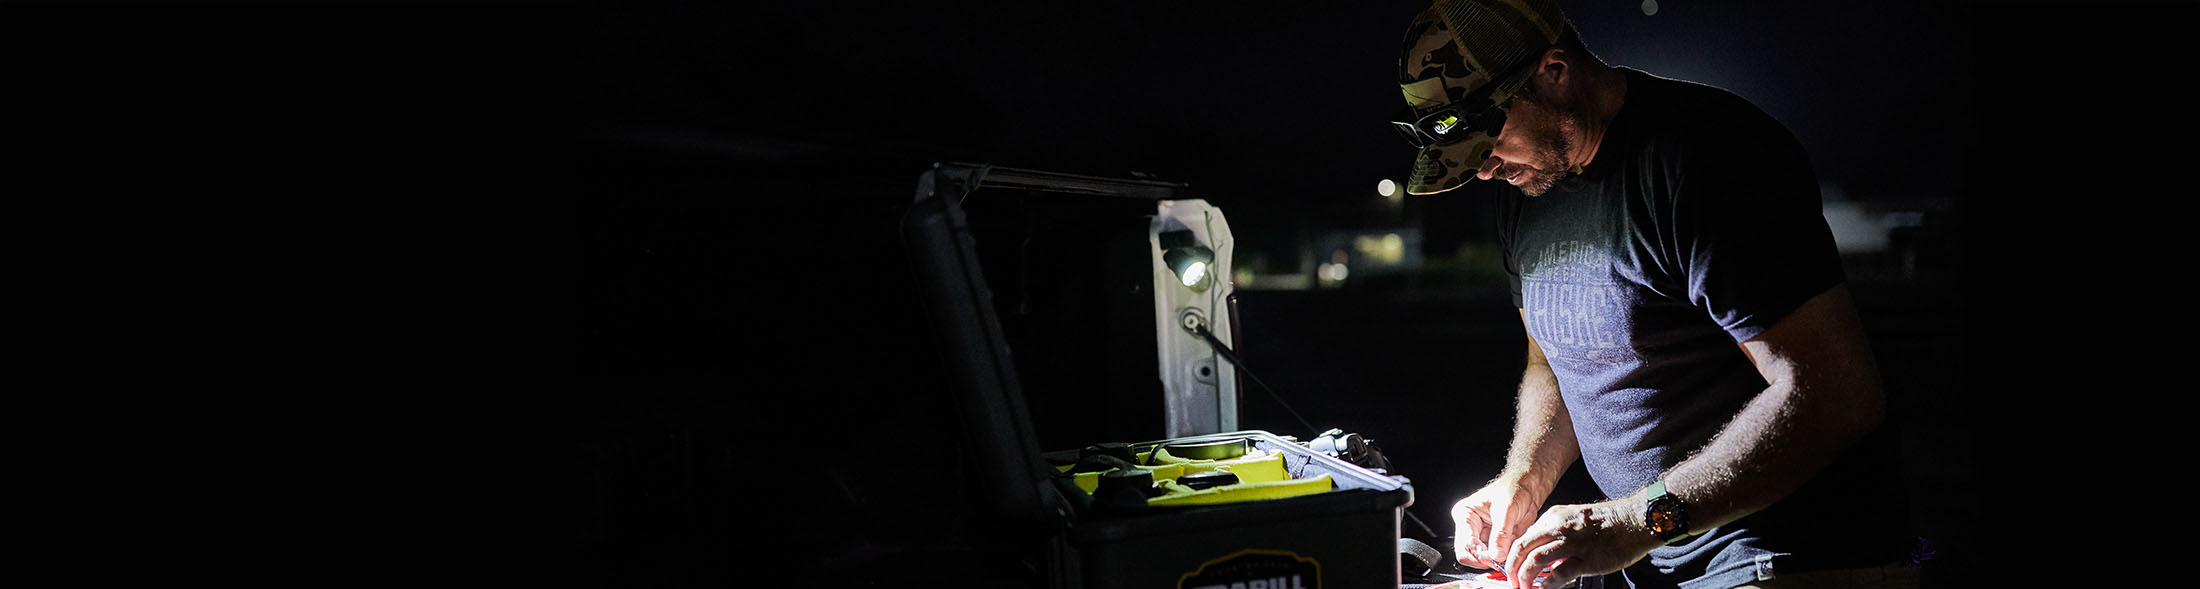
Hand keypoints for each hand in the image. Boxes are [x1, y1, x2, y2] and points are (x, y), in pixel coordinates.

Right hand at [1449, 481, 1543, 569]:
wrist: (1528, 489)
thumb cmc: (1514, 489)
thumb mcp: (1507, 509)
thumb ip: (1501, 533)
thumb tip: (1497, 556)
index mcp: (1465, 515)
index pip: (1465, 544)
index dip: (1479, 555)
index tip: (1495, 560)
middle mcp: (1470, 528)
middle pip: (1469, 555)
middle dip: (1485, 561)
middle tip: (1502, 562)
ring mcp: (1482, 537)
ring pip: (1483, 559)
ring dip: (1496, 561)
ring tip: (1510, 553)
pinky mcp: (1495, 543)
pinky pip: (1497, 558)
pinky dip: (1505, 559)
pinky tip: (1514, 551)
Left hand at [1502, 500, 1663, 588]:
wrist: (1635, 520)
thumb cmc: (1607, 522)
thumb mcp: (1573, 520)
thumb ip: (1555, 536)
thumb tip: (1543, 558)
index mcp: (1553, 517)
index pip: (1523, 537)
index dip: (1513, 556)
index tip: (1511, 569)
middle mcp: (1558, 527)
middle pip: (1522, 548)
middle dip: (1511, 568)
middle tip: (1512, 581)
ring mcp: (1572, 543)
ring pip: (1535, 560)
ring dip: (1525, 577)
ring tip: (1524, 588)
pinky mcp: (1587, 559)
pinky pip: (1559, 574)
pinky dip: (1548, 584)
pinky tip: (1545, 588)